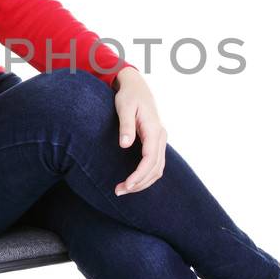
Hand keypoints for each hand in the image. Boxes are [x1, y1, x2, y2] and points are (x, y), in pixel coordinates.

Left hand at [112, 67, 166, 194]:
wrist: (137, 87)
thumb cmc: (128, 96)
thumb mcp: (124, 107)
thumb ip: (125, 126)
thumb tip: (125, 145)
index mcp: (154, 129)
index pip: (150, 159)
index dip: (139, 175)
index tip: (127, 185)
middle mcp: (161, 137)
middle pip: (155, 168)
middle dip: (139, 183)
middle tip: (118, 191)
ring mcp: (160, 140)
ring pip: (157, 169)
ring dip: (143, 182)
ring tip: (123, 189)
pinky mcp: (156, 143)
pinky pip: (155, 165)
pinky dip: (146, 176)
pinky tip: (132, 181)